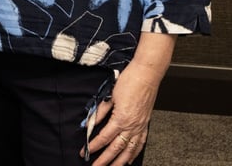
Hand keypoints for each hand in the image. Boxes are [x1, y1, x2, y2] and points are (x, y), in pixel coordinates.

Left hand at [84, 34, 173, 164]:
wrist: (147, 74)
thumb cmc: (129, 81)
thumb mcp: (110, 95)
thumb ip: (99, 111)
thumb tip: (89, 123)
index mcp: (121, 118)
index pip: (104, 137)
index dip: (93, 146)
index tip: (84, 152)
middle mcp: (132, 126)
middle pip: (116, 148)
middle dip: (105, 160)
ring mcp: (140, 126)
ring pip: (130, 150)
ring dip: (120, 162)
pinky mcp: (145, 124)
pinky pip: (140, 143)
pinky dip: (134, 154)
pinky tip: (129, 160)